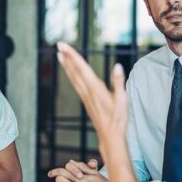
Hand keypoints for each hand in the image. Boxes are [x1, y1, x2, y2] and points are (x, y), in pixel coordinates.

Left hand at [56, 42, 127, 166]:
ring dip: (66, 66)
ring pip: (73, 78)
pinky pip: (75, 84)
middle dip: (67, 57)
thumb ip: (119, 82)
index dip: (72, 56)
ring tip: (60, 55)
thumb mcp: (122, 100)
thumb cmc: (118, 119)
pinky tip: (70, 72)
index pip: (82, 68)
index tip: (64, 46)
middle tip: (59, 45)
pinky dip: (71, 75)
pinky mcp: (85, 101)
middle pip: (75, 71)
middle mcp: (87, 91)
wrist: (110, 136)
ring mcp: (85, 96)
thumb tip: (117, 66)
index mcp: (95, 88)